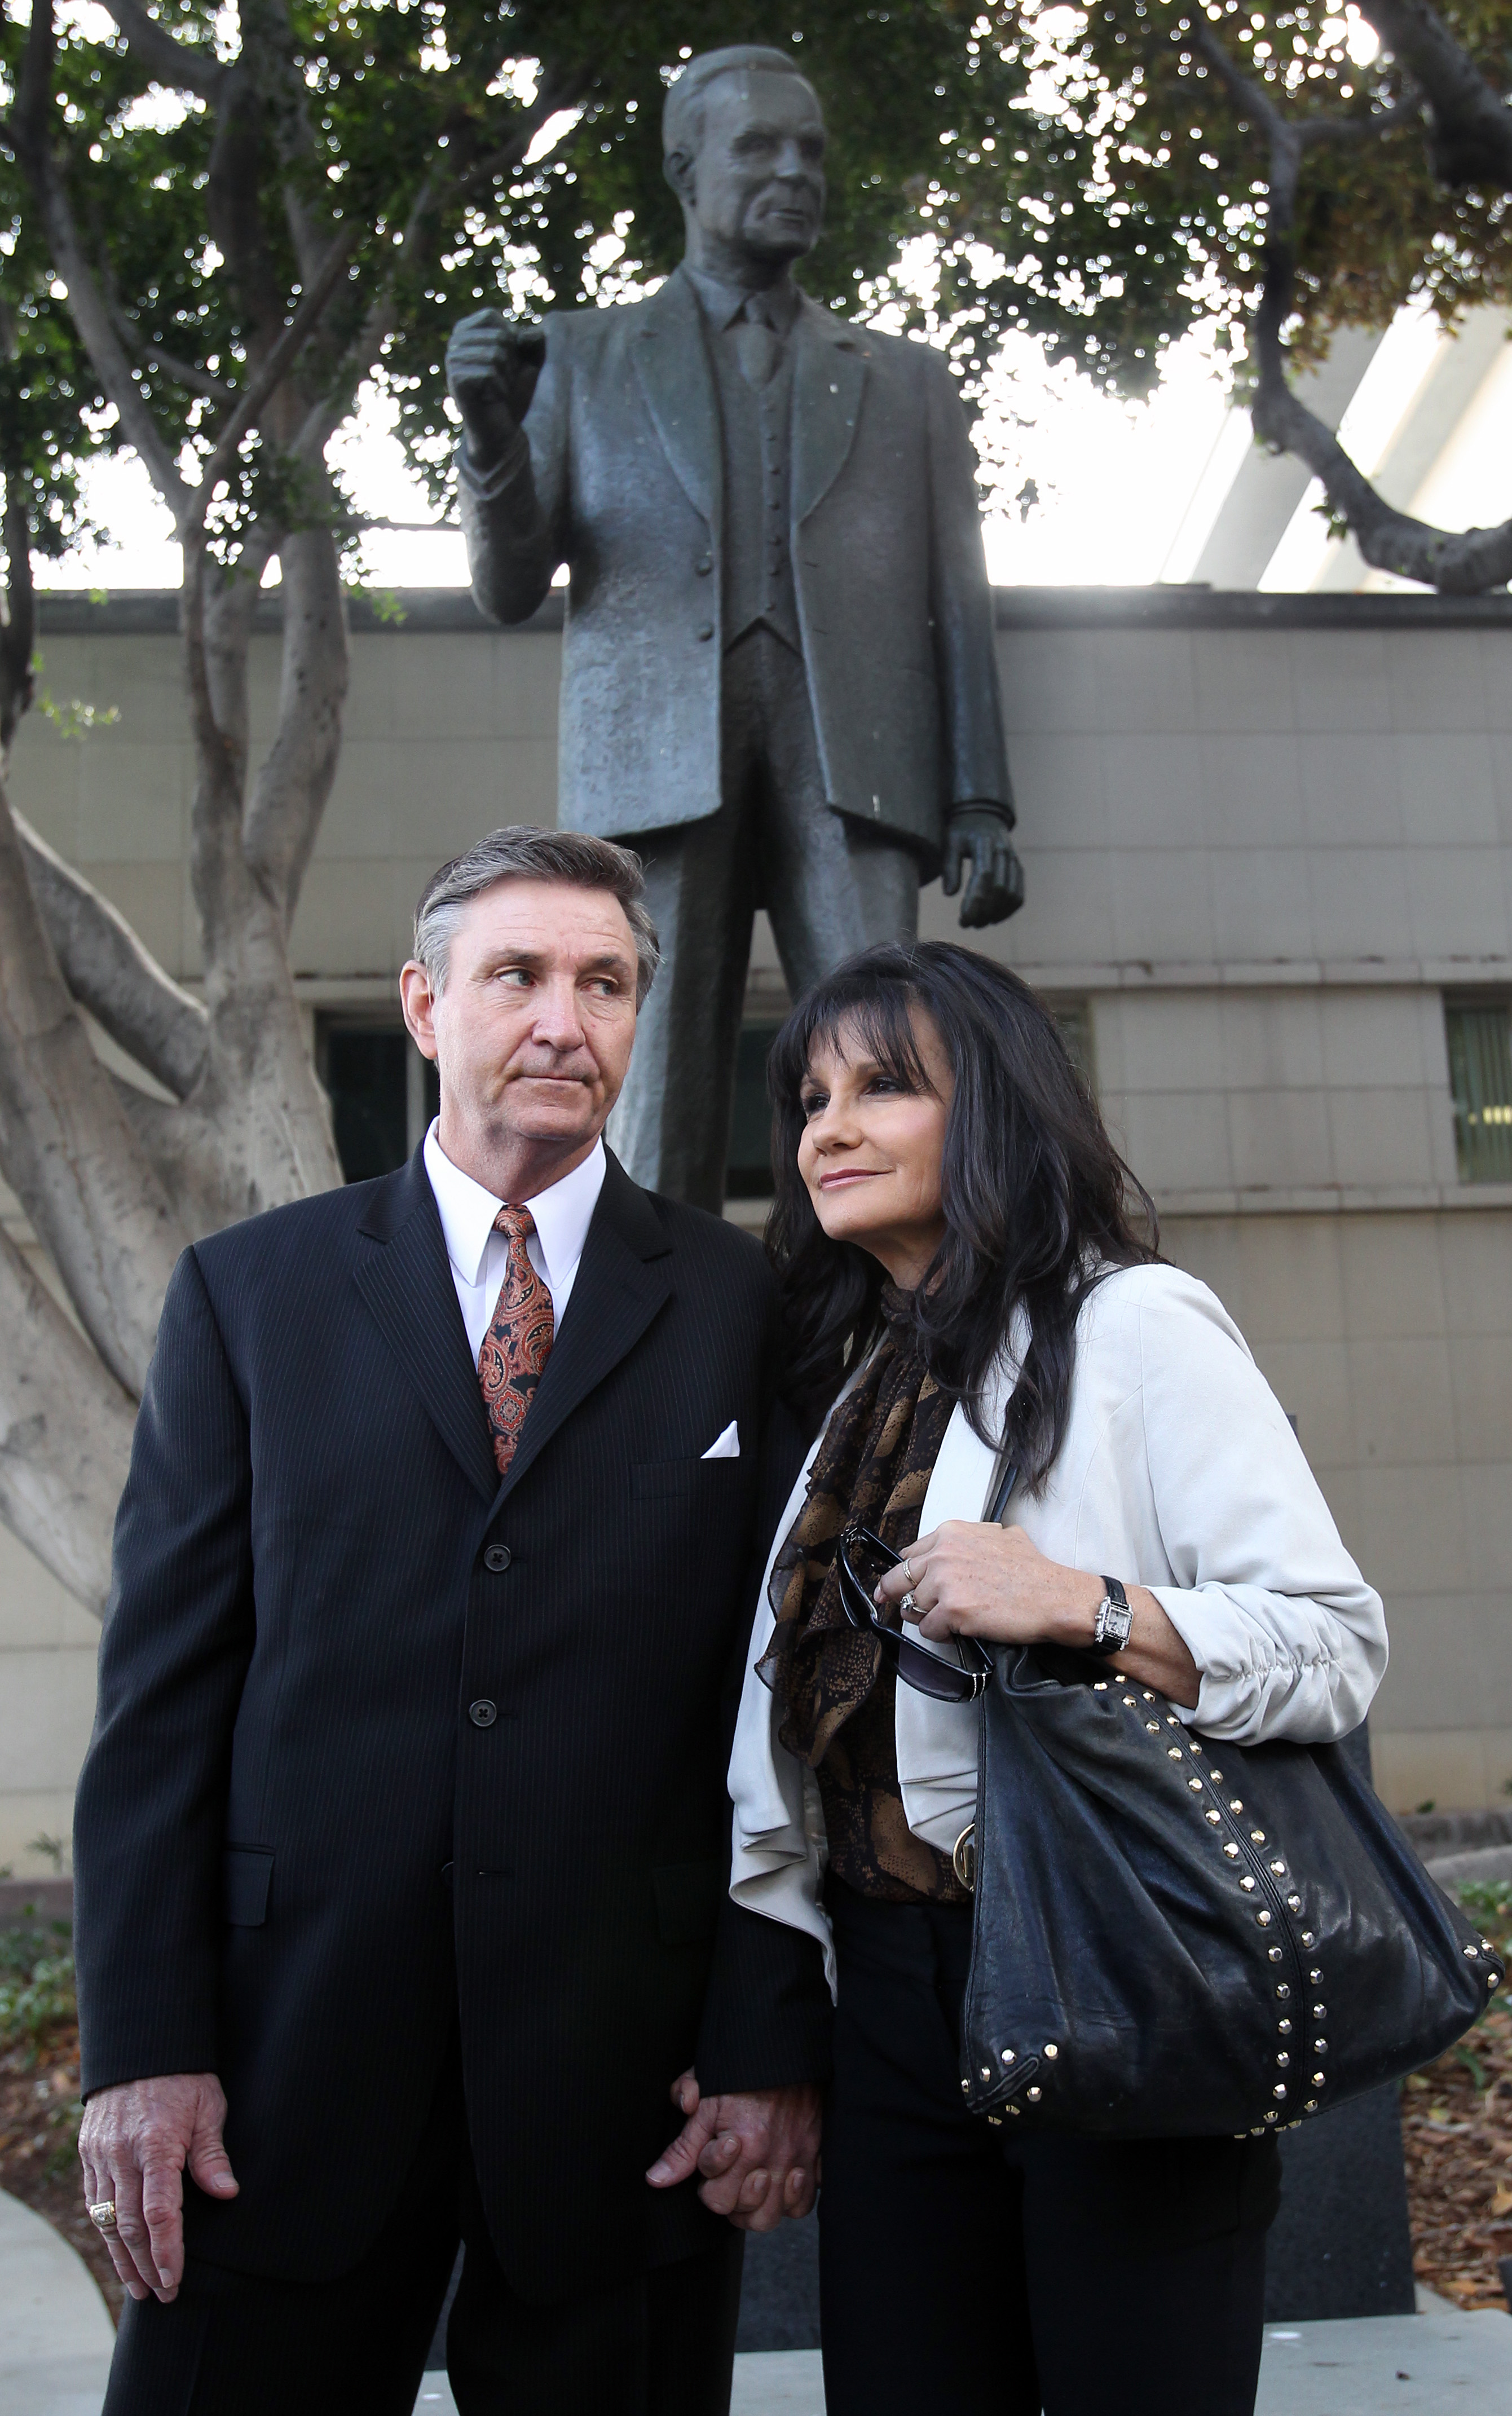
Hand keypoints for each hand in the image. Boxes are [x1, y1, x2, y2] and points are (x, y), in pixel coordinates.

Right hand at [78, 2073, 237, 2302]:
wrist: (141, 2045)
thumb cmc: (184, 2076)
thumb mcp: (208, 2107)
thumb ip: (212, 2154)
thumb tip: (227, 2193)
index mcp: (156, 2144)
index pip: (159, 2213)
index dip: (167, 2252)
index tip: (175, 2281)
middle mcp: (122, 2154)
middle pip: (129, 2226)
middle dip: (146, 2266)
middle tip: (162, 2295)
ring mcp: (101, 2155)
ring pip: (106, 2220)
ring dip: (122, 2258)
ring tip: (139, 2287)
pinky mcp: (89, 2153)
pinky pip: (93, 2202)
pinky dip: (104, 2231)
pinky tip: (117, 2249)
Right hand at [445, 310, 545, 469]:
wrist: (503, 429)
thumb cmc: (514, 393)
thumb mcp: (527, 361)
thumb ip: (531, 339)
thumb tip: (531, 332)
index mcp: (466, 331)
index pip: (490, 316)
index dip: (510, 337)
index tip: (509, 359)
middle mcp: (454, 343)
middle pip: (497, 336)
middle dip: (511, 361)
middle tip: (504, 380)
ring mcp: (452, 362)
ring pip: (495, 354)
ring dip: (507, 376)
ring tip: (499, 389)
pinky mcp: (456, 381)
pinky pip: (488, 373)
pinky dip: (500, 389)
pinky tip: (493, 399)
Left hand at [647, 2070, 821, 2232]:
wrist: (785, 2044)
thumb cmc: (742, 2069)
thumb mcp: (705, 2102)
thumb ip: (682, 2147)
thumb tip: (656, 2179)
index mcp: (744, 2144)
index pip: (716, 2199)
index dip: (706, 2183)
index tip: (712, 2156)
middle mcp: (774, 2157)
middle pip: (747, 2214)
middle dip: (730, 2200)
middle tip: (727, 2177)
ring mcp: (799, 2158)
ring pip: (776, 2215)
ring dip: (758, 2209)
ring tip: (747, 2188)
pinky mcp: (817, 2154)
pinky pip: (806, 2201)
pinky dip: (791, 2200)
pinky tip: (776, 2184)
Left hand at [876, 1522, 1200, 1706]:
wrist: (1055, 1597)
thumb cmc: (1033, 1570)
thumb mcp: (1000, 1535)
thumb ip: (969, 1539)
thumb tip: (951, 1548)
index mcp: (951, 1532)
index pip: (909, 1554)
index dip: (906, 1573)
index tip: (900, 1585)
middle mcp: (943, 1553)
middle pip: (899, 1580)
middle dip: (897, 1596)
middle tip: (898, 1607)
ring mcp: (945, 1582)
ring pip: (914, 1608)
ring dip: (928, 1617)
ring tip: (950, 1620)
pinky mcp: (951, 1611)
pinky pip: (928, 1629)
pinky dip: (940, 1634)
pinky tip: (958, 1631)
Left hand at [941, 805, 1023, 926]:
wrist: (983, 816)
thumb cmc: (962, 832)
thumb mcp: (950, 843)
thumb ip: (949, 867)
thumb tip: (950, 894)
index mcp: (984, 844)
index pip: (983, 876)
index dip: (975, 901)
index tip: (963, 919)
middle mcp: (1003, 852)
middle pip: (999, 889)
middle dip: (984, 911)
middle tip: (968, 924)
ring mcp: (1013, 861)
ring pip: (1011, 894)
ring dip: (996, 914)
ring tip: (979, 923)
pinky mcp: (1018, 869)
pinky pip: (1019, 894)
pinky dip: (1009, 911)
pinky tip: (994, 919)